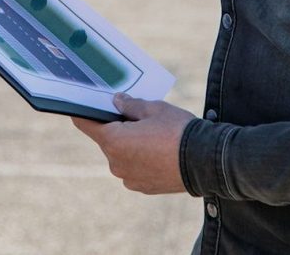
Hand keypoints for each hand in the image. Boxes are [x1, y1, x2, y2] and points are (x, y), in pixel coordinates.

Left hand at [72, 93, 194, 194]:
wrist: (207, 162)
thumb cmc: (178, 131)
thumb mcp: (154, 108)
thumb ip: (130, 104)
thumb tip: (117, 101)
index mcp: (113, 141)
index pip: (86, 124)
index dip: (83, 112)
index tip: (82, 104)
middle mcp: (115, 163)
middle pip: (107, 139)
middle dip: (117, 127)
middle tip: (136, 116)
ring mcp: (129, 178)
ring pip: (121, 155)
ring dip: (130, 145)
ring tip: (153, 135)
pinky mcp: (143, 187)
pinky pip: (134, 168)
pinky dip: (141, 159)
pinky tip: (158, 151)